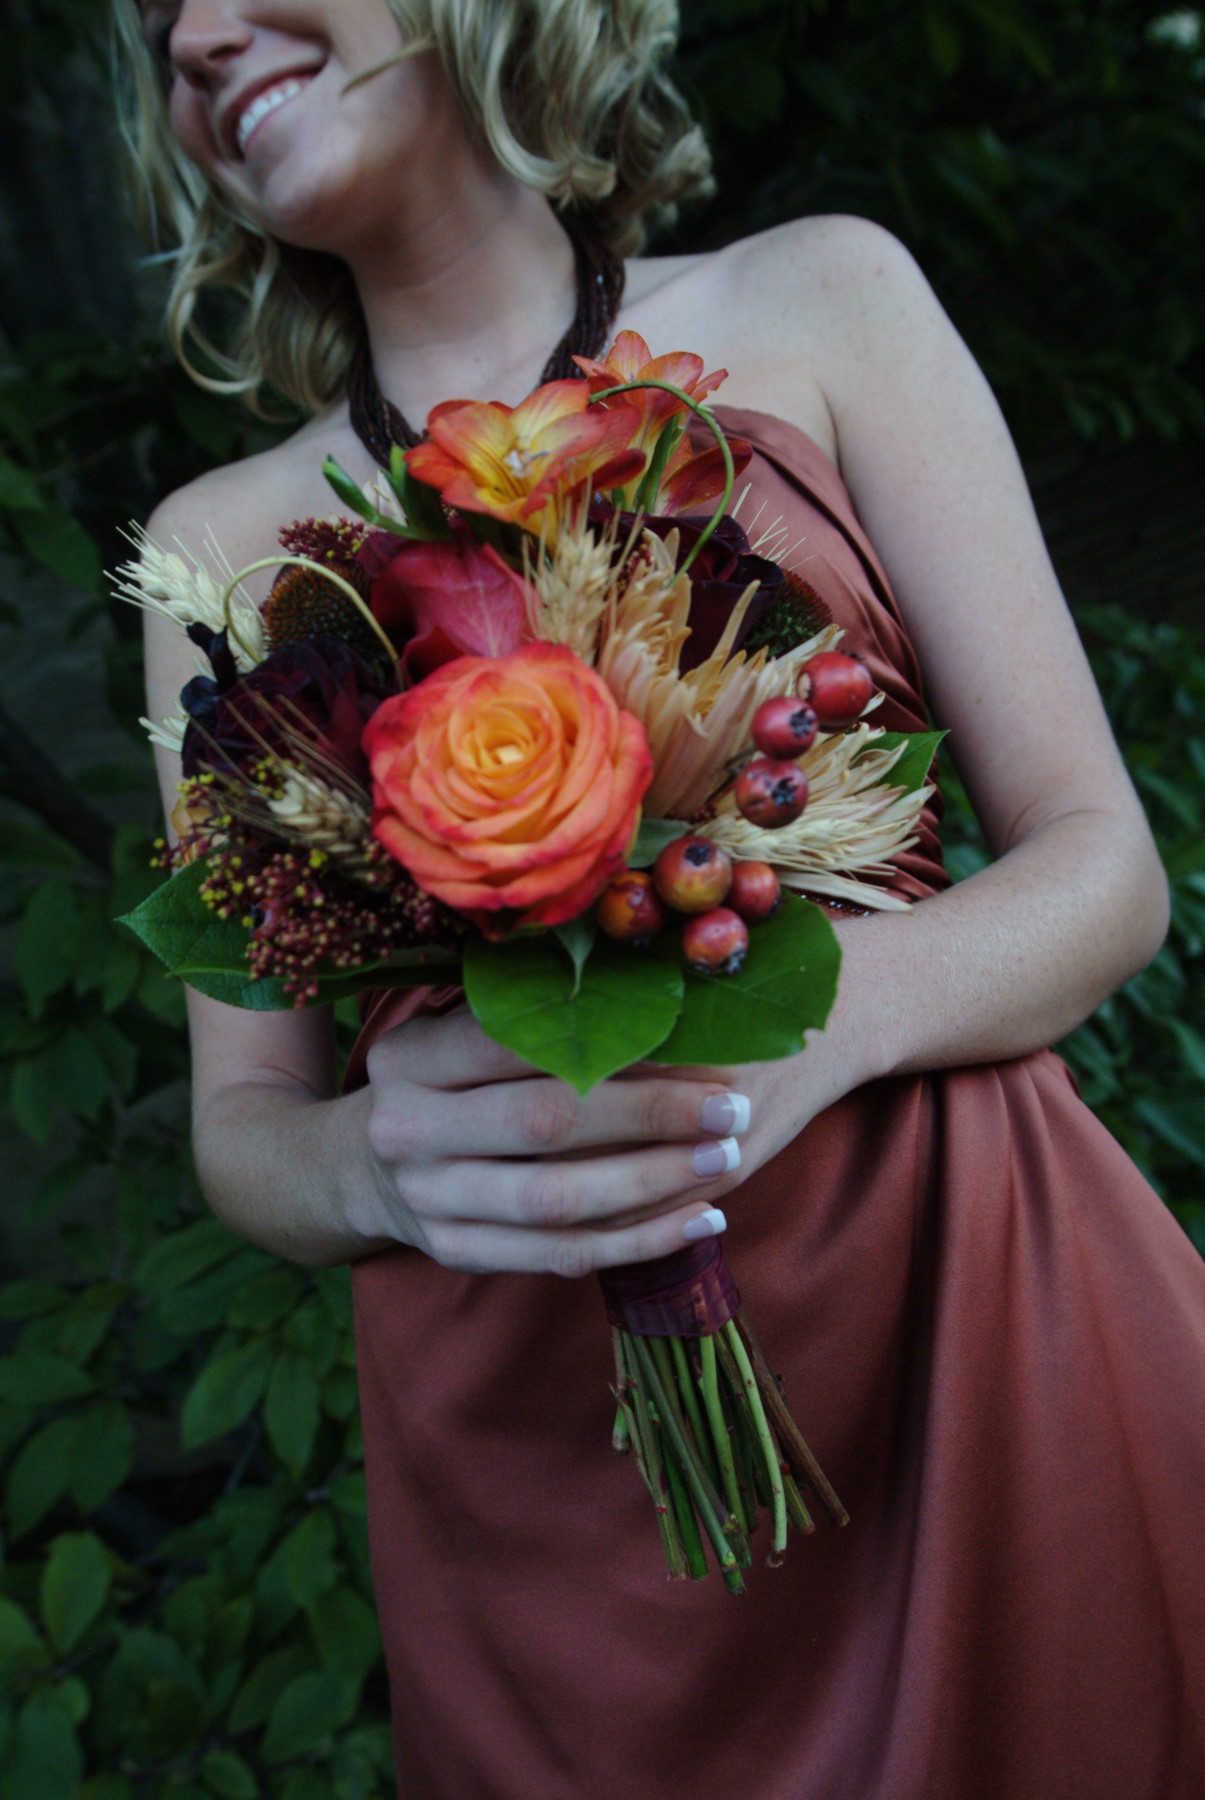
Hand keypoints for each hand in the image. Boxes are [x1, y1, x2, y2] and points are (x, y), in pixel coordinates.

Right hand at [359, 1007, 752, 1276]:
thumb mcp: (455, 1030)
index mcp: (411, 1058)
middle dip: (649, 1115)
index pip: (518, 1044)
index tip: (693, 1041)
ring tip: (726, 1159)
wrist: (363, 1164)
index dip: (609, 1043)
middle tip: (729, 1108)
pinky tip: (703, 1221)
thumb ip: (530, 1013)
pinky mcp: (458, 1252)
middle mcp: (408, 1130)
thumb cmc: (443, 1079)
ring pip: (557, 1199)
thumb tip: (658, 988)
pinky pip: (562, 1254)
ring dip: (654, 1182)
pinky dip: (641, 1243)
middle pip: (545, 1123)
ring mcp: (430, 1201)